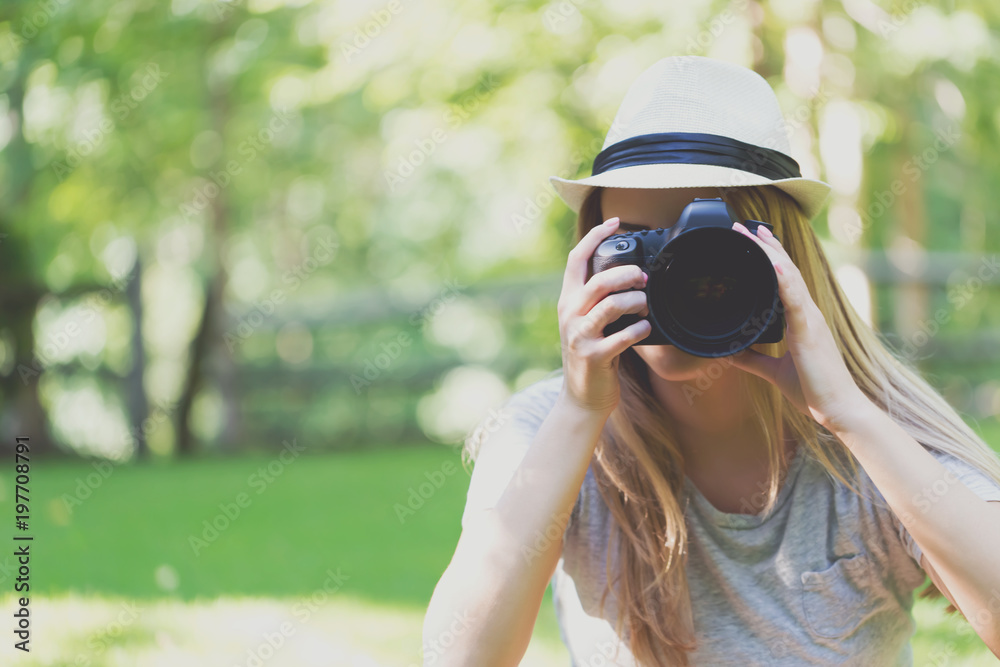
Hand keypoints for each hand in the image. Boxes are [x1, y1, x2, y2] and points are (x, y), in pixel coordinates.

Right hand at [556, 216, 650, 414]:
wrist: (581, 399)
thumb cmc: (593, 356)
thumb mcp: (587, 322)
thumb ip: (599, 300)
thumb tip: (631, 274)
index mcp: (568, 301)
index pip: (575, 259)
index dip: (595, 236)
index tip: (615, 222)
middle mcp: (570, 314)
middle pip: (599, 280)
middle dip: (628, 274)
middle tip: (645, 279)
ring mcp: (580, 336)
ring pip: (611, 305)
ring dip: (637, 302)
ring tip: (647, 306)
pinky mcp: (594, 356)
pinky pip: (623, 336)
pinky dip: (640, 331)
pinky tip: (646, 331)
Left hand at [728, 221, 868, 429]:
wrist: (837, 409)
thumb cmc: (814, 390)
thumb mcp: (775, 372)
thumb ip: (754, 360)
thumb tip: (732, 353)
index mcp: (802, 319)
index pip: (785, 279)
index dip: (772, 256)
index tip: (755, 237)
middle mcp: (808, 313)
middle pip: (786, 271)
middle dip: (766, 247)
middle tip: (745, 226)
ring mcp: (811, 320)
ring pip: (790, 279)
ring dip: (771, 255)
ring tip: (754, 234)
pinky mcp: (810, 333)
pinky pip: (796, 302)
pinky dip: (785, 282)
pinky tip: (775, 266)